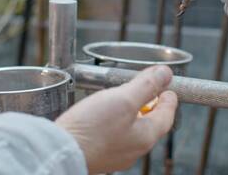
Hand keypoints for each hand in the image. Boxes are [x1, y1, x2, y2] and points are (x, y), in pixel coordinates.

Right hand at [56, 66, 177, 173]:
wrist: (58, 152)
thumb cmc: (92, 128)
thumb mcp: (124, 99)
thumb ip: (146, 85)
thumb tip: (166, 73)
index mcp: (146, 137)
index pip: (167, 115)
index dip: (169, 96)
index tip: (167, 86)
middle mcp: (134, 149)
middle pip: (151, 122)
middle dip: (150, 103)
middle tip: (146, 87)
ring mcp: (116, 154)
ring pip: (131, 129)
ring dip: (131, 111)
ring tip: (122, 96)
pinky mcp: (98, 153)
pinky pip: (113, 134)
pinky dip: (115, 121)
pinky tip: (103, 113)